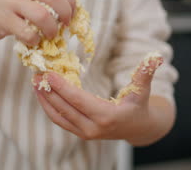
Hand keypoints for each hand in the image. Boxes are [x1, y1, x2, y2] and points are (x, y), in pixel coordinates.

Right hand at [0, 0, 75, 45]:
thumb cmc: (3, 4)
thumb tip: (71, 11)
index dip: (71, 1)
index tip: (72, 13)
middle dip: (66, 14)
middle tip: (65, 25)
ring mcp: (9, 0)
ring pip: (43, 15)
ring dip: (52, 29)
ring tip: (50, 35)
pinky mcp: (2, 18)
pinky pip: (27, 32)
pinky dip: (35, 40)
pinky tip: (33, 40)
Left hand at [33, 57, 171, 144]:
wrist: (139, 129)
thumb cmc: (139, 106)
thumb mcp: (143, 90)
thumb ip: (145, 73)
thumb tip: (155, 57)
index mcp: (107, 116)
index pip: (79, 100)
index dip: (62, 87)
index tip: (49, 74)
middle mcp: (93, 128)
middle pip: (65, 108)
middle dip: (48, 91)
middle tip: (36, 74)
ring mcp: (85, 133)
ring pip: (59, 116)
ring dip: (45, 100)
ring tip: (35, 83)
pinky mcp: (80, 133)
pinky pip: (60, 120)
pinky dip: (49, 108)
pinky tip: (42, 94)